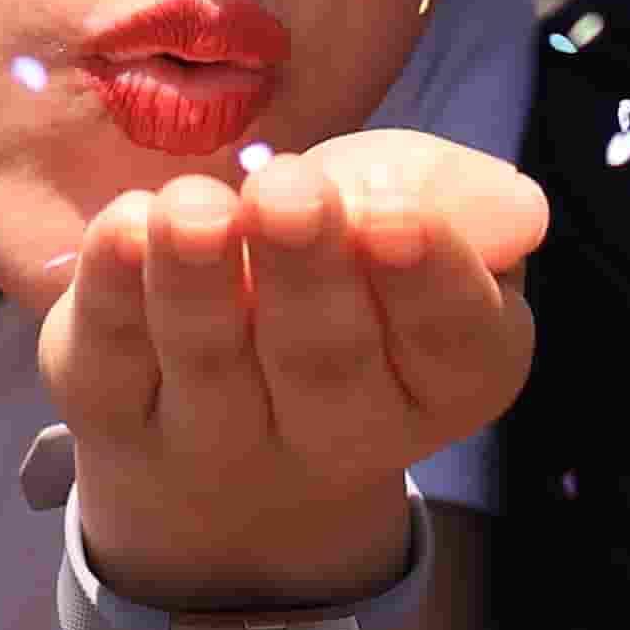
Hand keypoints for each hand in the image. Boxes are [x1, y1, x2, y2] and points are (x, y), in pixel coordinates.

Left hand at [36, 126, 544, 608]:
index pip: (454, 343)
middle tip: (290, 192)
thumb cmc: (349, 285)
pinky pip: (111, 359)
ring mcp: (216, 437)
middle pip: (327, 361)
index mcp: (443, 383)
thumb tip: (518, 213)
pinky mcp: (113, 413)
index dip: (428, 279)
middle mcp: (337, 431)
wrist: (227, 432)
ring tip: (193, 207)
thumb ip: (460, 202)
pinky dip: (111, 291)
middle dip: (308, 272)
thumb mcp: (417, 230)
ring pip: (210, 362)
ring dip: (199, 281)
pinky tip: (124, 227)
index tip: (395, 214)